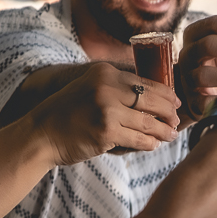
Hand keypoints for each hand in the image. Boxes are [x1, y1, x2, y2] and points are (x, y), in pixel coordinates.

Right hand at [28, 61, 179, 162]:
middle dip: (169, 112)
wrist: (40, 135)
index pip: (146, 81)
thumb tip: (153, 96)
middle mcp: (107, 87)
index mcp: (104, 72)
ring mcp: (107, 110)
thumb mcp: (89, 88)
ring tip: (171, 136)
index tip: (175, 102)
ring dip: (163, 131)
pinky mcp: (106, 132)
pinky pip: (138, 139)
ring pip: (148, 122)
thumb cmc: (67, 114)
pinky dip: (149, 143)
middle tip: (176, 121)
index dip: (166, 93)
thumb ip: (115, 88)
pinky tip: (154, 145)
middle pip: (152, 99)